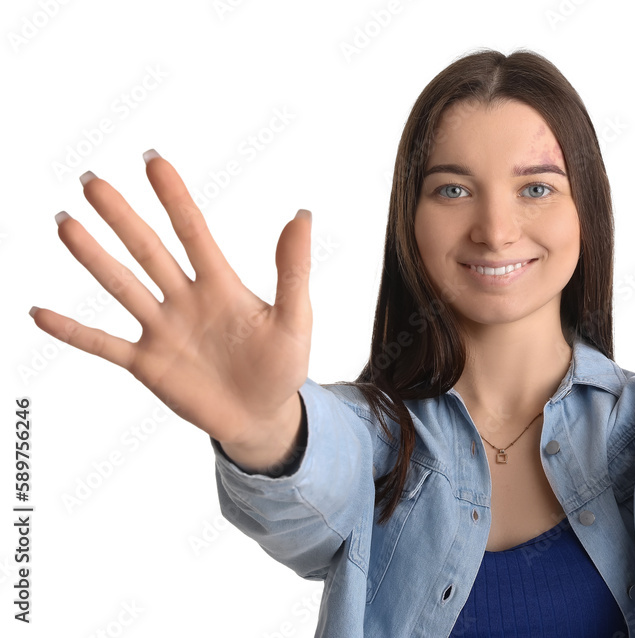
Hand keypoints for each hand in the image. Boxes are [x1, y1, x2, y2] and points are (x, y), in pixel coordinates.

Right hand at [29, 151, 312, 458]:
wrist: (263, 417)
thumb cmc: (282, 366)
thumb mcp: (295, 318)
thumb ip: (293, 270)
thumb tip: (301, 215)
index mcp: (221, 285)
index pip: (193, 232)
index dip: (174, 198)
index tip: (153, 160)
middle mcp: (185, 300)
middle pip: (148, 251)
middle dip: (122, 217)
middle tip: (94, 182)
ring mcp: (163, 331)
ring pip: (122, 287)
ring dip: (93, 258)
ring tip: (66, 224)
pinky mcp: (147, 365)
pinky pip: (103, 345)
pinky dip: (73, 332)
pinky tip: (40, 313)